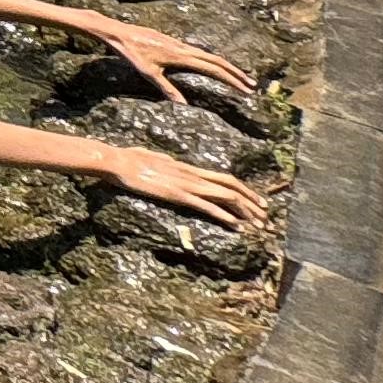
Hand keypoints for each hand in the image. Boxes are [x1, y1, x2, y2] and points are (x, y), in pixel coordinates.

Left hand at [91, 17, 257, 102]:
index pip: (213, 69)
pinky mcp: (171, 41)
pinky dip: (210, 59)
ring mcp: (177, 42)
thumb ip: (166, 88)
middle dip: (235, 73)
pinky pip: (197, 51)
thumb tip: (183, 105)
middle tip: (251, 85)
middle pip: (216, 60)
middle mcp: (183, 47)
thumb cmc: (130, 52)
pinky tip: (211, 65)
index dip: (231, 79)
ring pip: (208, 54)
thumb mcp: (148, 73)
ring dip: (224, 65)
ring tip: (237, 76)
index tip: (246, 89)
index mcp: (181, 56)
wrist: (116, 31)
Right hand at [106, 144, 269, 232]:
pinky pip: (208, 206)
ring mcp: (186, 184)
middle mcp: (192, 175)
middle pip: (231, 187)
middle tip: (265, 214)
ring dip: (244, 211)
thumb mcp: (150, 157)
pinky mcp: (178, 195)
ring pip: (225, 196)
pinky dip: (225, 216)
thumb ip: (163, 160)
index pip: (222, 178)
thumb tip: (169, 161)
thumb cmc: (128, 158)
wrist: (117, 160)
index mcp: (186, 168)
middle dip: (251, 201)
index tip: (256, 199)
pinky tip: (236, 226)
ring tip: (257, 224)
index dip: (243, 189)